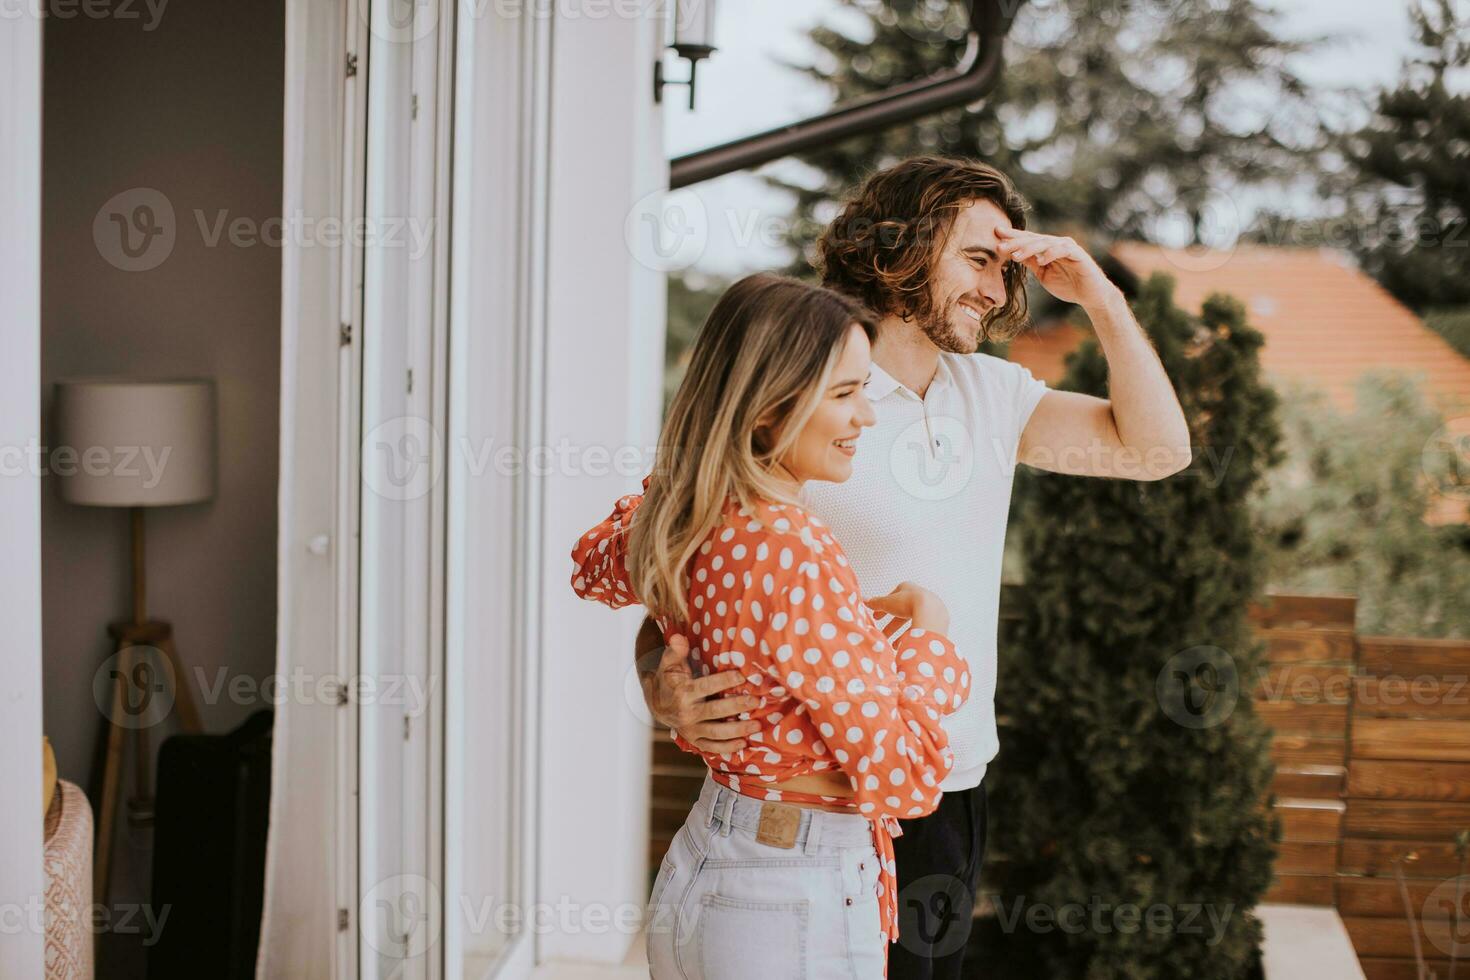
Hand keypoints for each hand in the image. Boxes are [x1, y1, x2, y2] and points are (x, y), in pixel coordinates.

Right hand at [640, 635, 761, 753]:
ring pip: (716, 733)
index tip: (742, 676)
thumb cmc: (669, 679)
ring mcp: (691, 729)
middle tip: (755, 701)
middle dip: (736, 706)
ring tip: (756, 725)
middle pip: (715, 711)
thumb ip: (676, 651)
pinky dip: (728, 748)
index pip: (706, 686)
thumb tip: (679, 637)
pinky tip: (744, 744)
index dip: (724, 681)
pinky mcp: (695, 740)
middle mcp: (687, 713)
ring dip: (737, 730)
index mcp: (683, 693)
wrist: (657, 705)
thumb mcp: (669, 663)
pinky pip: (712, 747)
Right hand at [865, 581, 949, 636]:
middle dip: (891, 624)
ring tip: (893, 645)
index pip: (893, 598)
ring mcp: (930, 608)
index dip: (883, 608)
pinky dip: (912, 635)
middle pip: (902, 612)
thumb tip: (864, 600)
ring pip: (912, 621)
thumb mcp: (888, 602)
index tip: (876, 617)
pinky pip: (922, 628)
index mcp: (908, 588)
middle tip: (883, 634)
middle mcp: (920, 596)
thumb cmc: (908, 603)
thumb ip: (876, 602)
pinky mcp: (937, 620)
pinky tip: (906, 644)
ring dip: (901, 633)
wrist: (930, 613)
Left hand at [995, 227, 1118, 309]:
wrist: (1090, 295)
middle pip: (1033, 240)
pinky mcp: (1078, 254)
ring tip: (1015, 256)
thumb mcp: (1043, 274)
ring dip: (1029, 249)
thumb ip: (1031, 262)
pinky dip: (1051, 253)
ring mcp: (1067, 247)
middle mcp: (1056, 243)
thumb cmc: (1067, 284)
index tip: (994, 234)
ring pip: (1045, 243)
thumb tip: (1012, 254)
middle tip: (999, 247)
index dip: (1012, 237)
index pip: (1027, 239)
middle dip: (1015, 243)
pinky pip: (1063, 250)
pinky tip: (1041, 259)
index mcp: (1046, 248)